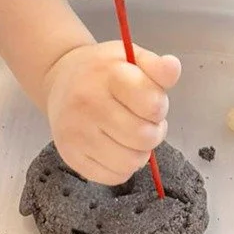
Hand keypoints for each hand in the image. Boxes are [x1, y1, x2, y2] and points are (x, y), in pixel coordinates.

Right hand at [42, 40, 180, 185]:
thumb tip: (173, 67)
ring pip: (131, 162)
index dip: (160, 106)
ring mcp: (77, 133)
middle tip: (144, 121)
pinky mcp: (70, 156)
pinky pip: (113, 177)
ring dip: (140, 152)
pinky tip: (116, 148)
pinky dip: (122, 167)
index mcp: (107, 75)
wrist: (60, 82)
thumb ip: (157, 66)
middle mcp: (87, 104)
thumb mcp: (130, 57)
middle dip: (154, 132)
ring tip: (131, 135)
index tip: (151, 102)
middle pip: (144, 137)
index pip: (152, 104)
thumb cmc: (102, 71)